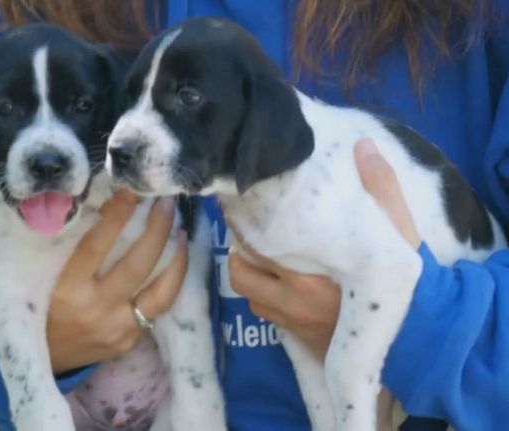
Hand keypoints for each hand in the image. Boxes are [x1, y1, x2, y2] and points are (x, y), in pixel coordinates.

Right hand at [47, 190, 188, 372]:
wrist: (42, 356)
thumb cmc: (41, 304)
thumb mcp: (46, 274)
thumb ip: (71, 246)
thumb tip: (105, 201)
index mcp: (66, 288)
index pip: (96, 245)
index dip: (117, 214)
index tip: (130, 189)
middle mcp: (94, 310)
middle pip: (137, 265)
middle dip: (157, 230)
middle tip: (166, 203)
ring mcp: (116, 329)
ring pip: (160, 292)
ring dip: (176, 259)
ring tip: (180, 232)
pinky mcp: (129, 341)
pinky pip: (157, 308)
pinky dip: (170, 283)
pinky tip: (174, 262)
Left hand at [227, 139, 421, 358]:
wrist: (422, 339)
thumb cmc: (411, 283)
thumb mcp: (401, 232)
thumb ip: (381, 189)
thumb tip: (364, 146)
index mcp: (311, 274)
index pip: (258, 244)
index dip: (246, 223)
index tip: (246, 206)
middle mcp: (294, 301)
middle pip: (242, 269)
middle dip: (242, 247)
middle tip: (250, 227)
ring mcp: (294, 322)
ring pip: (249, 293)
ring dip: (251, 273)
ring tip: (260, 253)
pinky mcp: (298, 337)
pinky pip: (265, 314)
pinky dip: (264, 297)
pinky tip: (279, 281)